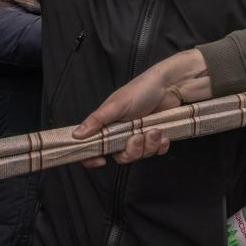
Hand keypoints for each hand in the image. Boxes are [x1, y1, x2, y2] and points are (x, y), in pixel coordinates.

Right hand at [73, 49, 211, 166]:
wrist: (170, 85)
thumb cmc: (141, 90)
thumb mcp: (116, 105)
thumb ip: (97, 120)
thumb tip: (76, 135)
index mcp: (108, 125)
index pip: (94, 147)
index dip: (93, 158)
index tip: (101, 160)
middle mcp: (122, 133)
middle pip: (121, 156)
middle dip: (131, 150)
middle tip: (138, 136)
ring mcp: (139, 136)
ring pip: (140, 155)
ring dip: (148, 145)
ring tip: (154, 130)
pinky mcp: (156, 137)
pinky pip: (156, 152)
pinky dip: (160, 146)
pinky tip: (163, 135)